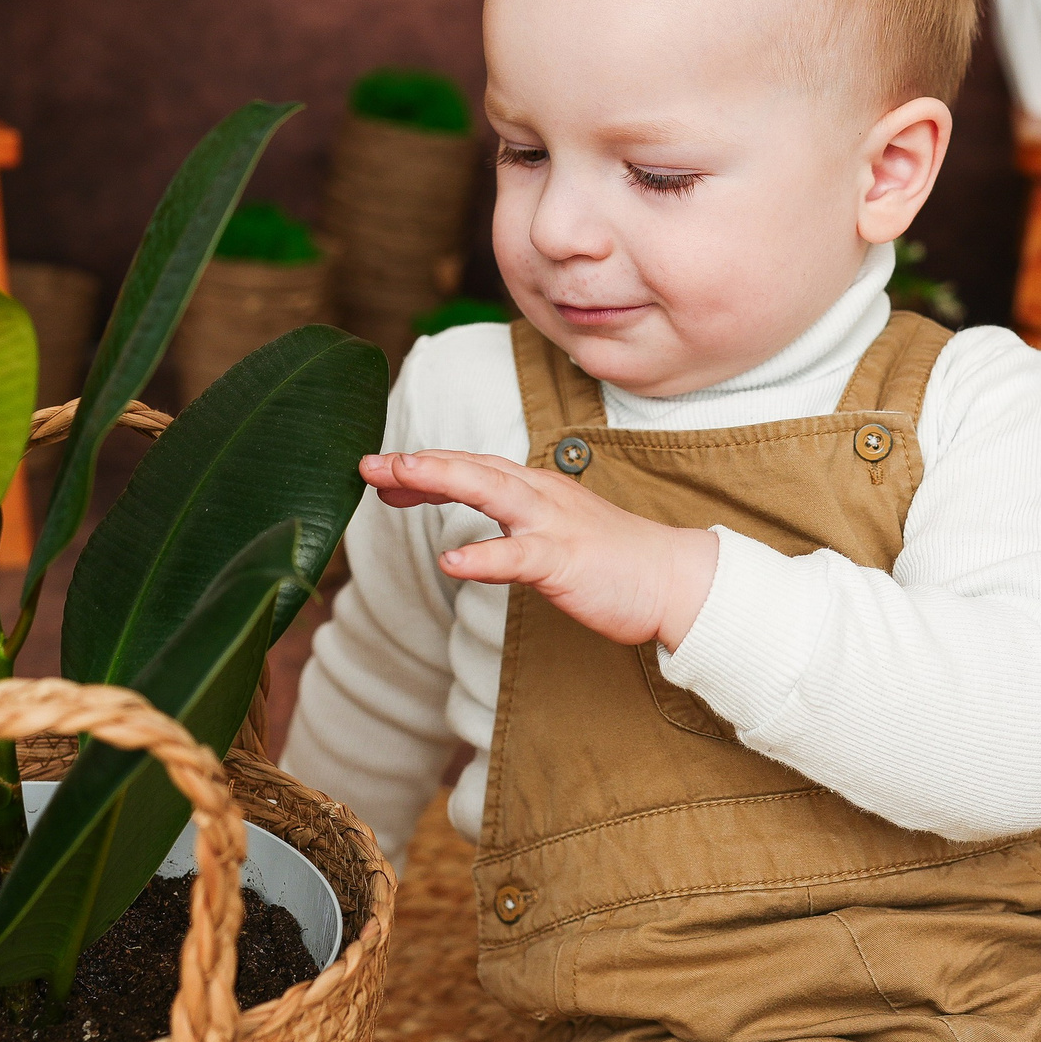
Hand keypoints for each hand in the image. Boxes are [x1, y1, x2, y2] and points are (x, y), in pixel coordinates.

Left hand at [361, 450, 719, 648]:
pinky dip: (483, 557)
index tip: (378, 472)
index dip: (423, 468)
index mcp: (534, 490)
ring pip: (491, 492)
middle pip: (471, 468)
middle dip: (418, 463)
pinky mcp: (566, 560)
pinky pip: (519, 557)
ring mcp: (553, 524)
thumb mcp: (551, 535)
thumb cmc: (610, 561)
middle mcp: (539, 495)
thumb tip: (461, 542)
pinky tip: (450, 564)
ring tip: (397, 475)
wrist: (673, 579)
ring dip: (442, 479)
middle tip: (367, 463)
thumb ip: (508, 529)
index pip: (470, 468)